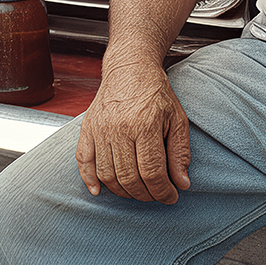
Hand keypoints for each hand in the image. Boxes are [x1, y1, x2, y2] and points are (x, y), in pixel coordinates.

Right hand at [76, 59, 191, 202]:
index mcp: (145, 125)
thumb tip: (182, 184)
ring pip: (107, 175)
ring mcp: (100, 129)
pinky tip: (99, 191)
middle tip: (156, 196)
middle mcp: (119, 128)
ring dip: (122, 191)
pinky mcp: (87, 128)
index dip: (162, 192)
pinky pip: (83, 161)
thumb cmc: (156, 93)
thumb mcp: (177, 118)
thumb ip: (180, 152)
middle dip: (145, 195)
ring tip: (137, 191)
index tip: (171, 197)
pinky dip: (89, 180)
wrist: (130, 67)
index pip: (152, 172)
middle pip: (129, 178)